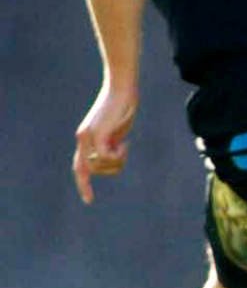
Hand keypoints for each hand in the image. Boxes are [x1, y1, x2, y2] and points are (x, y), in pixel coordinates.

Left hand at [73, 83, 137, 203]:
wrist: (122, 87)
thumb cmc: (123, 105)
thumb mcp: (117, 129)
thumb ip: (111, 144)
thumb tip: (111, 159)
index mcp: (86, 138)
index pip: (80, 167)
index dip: (83, 184)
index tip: (89, 200)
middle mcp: (83, 139)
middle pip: (91, 170)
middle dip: (111, 169)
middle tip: (125, 150)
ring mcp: (88, 136)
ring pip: (100, 165)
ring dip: (117, 161)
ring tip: (125, 145)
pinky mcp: (97, 134)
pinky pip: (106, 157)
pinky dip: (119, 154)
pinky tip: (125, 143)